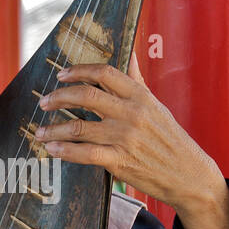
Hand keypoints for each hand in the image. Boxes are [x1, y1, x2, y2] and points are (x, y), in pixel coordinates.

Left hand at [34, 50, 222, 212]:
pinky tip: (52, 149)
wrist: (188, 175)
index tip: (61, 74)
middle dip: (59, 96)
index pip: (105, 73)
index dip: (79, 70)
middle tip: (44, 101)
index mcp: (140, 96)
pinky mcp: (120, 161)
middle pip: (87, 95)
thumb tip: (129, 53)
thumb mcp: (156, 105)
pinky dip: (65, 151)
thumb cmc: (170, 138)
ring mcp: (125, 138)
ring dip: (54, 129)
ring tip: (40, 132)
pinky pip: (85, 153)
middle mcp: (132, 113)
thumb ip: (137, 81)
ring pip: (80, 127)